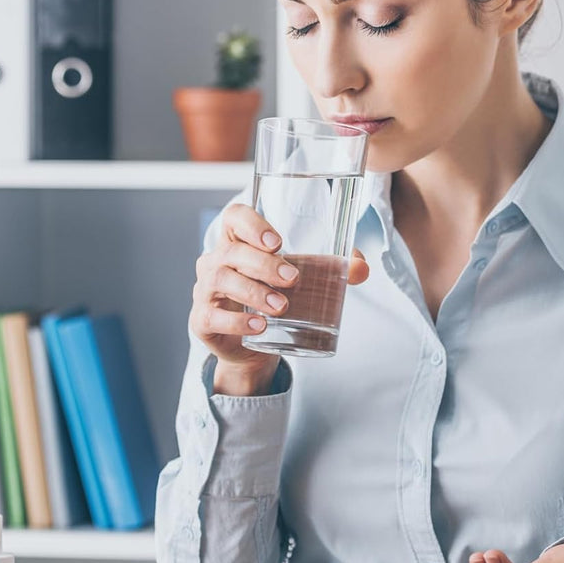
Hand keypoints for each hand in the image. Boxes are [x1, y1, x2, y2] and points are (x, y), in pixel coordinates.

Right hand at [189, 203, 368, 393]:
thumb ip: (333, 270)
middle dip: (265, 264)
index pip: (235, 217)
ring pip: (221, 280)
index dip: (252, 224)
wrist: (254, 345)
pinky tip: (259, 326)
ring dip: (254, 292)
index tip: (277, 242)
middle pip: (232, 251)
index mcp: (238, 241)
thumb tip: (361, 269)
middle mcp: (216, 260)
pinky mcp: (202, 319)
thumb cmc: (274, 297)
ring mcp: (205, 289)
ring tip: (281, 307)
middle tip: (293, 280)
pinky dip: (237, 321)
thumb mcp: (304, 280)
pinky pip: (213, 316)